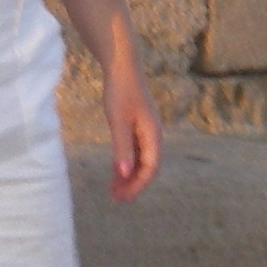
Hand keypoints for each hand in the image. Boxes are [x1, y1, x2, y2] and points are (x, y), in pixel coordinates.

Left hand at [103, 56, 161, 203]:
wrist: (122, 67)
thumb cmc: (121, 92)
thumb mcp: (118, 122)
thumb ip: (122, 148)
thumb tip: (125, 174)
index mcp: (153, 135)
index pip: (150, 168)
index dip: (137, 185)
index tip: (122, 198)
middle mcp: (153, 134)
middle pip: (147, 167)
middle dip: (133, 184)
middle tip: (116, 199)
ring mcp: (146, 130)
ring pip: (140, 160)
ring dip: (128, 176)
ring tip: (113, 190)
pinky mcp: (137, 125)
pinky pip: (135, 151)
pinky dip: (126, 163)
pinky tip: (115, 171)